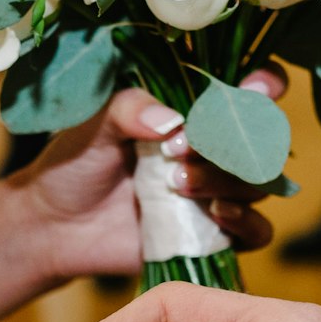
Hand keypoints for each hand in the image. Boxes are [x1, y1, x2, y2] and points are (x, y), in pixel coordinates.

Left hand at [11, 72, 285, 280]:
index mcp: (195, 112)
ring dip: (226, 180)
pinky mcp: (214, 235)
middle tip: (177, 147)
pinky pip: (257, 232)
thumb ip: (128, 109)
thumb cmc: (75, 164)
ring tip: (176, 181)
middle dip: (231, 141)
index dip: (265, 86)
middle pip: (261, 140)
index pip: (251, 92)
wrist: (55, 225)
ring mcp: (218, 193)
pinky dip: (247, 222)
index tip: (253, 90)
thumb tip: (170, 121)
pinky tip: (216, 213)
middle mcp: (216, 151)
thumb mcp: (94, 125)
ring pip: (258, 185)